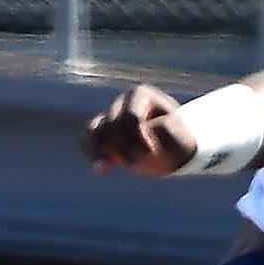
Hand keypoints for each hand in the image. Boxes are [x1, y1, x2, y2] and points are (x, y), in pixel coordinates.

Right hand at [82, 84, 196, 176]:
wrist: (172, 149)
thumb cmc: (176, 140)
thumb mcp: (176, 136)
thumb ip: (161, 132)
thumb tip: (144, 139)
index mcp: (142, 95)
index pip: (131, 117)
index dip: (137, 137)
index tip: (150, 153)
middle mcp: (122, 102)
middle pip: (112, 126)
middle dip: (123, 148)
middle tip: (137, 167)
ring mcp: (110, 116)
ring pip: (95, 131)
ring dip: (102, 152)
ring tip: (106, 168)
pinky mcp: (102, 134)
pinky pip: (87, 141)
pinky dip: (92, 154)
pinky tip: (100, 169)